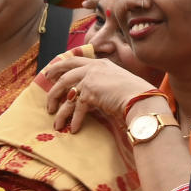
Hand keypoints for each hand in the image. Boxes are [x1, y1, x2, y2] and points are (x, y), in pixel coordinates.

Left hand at [43, 55, 157, 131]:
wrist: (142, 100)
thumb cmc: (135, 94)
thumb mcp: (117, 81)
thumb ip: (102, 82)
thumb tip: (89, 94)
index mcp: (100, 63)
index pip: (74, 60)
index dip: (60, 66)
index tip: (50, 73)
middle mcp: (93, 68)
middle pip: (65, 74)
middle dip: (53, 87)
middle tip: (48, 98)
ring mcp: (90, 78)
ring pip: (66, 92)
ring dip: (60, 109)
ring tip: (56, 121)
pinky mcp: (90, 92)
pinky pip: (77, 108)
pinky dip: (74, 120)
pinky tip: (73, 129)